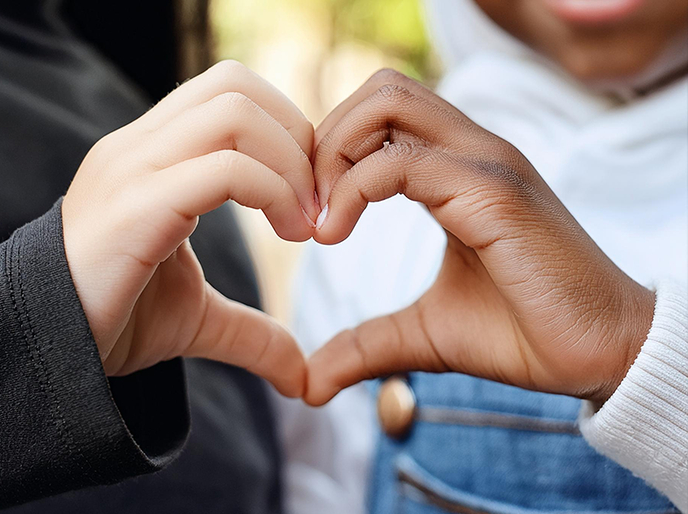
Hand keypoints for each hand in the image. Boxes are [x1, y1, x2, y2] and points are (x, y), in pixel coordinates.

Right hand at [62, 61, 316, 396]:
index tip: (311, 192)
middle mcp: (137, 147)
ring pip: (235, 114)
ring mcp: (132, 169)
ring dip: (291, 164)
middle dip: (296, 137)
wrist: (48, 354)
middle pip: (236, 86)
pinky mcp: (135, 206)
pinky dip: (275, 193)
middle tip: (317, 204)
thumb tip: (300, 377)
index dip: (285, 128)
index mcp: (151, 154)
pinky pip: (224, 170)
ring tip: (306, 225)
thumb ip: (251, 331)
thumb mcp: (197, 320)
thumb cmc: (112, 321)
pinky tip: (291, 234)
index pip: (229, 90)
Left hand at [306, 69, 654, 405]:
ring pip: (389, 104)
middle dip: (327, 140)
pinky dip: (353, 191)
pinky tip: (335, 235)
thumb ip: (366, 345)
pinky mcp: (495, 194)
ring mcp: (487, 165)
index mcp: (459, 171)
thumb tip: (310, 384)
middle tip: (308, 208)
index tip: (308, 217)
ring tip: (320, 223)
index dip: (330, 154)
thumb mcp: (424, 334)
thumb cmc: (522, 334)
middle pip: (381, 91)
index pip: (381, 116)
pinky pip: (403, 163)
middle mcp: (474, 153)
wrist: (600, 358)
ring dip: (334, 155)